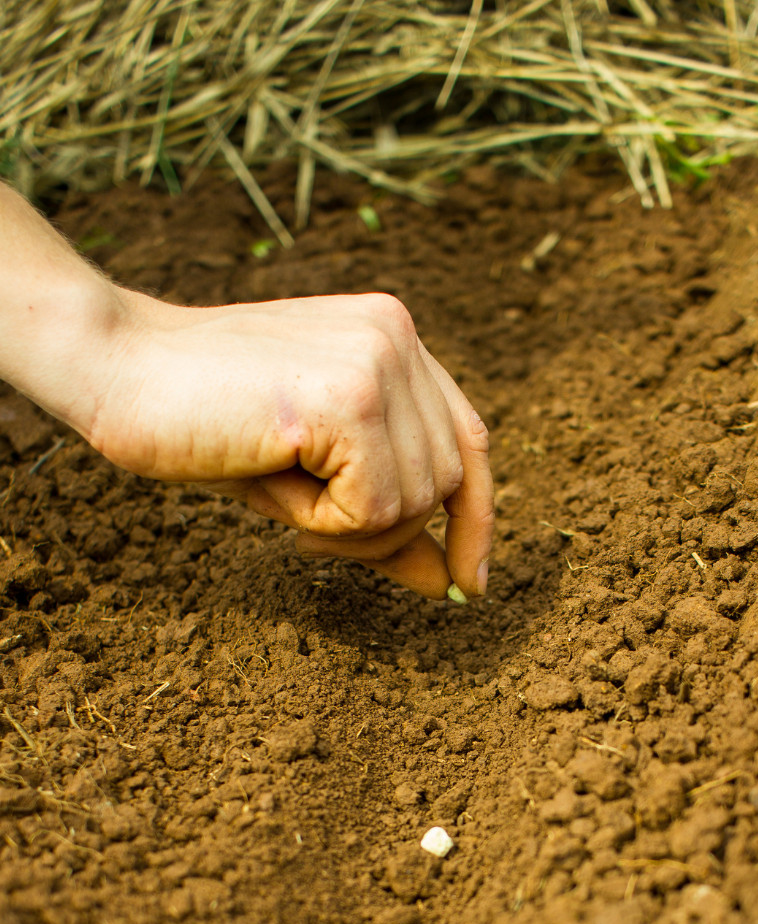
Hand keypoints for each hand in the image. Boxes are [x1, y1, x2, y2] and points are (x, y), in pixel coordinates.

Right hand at [87, 289, 493, 599]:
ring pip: (414, 504)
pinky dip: (323, 522)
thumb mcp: (309, 478)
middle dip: (383, 533)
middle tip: (304, 530)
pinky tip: (271, 478)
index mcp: (393, 338)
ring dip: (343, 528)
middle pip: (447, 483)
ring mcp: (378, 360)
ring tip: (276, 485)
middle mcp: (397, 337)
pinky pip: (374, 509)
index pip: (468, 440)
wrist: (115, 368)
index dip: (475, 517)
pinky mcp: (350, 397)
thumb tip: (451, 585)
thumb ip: (384, 519)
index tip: (465, 582)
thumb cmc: (203, 423)